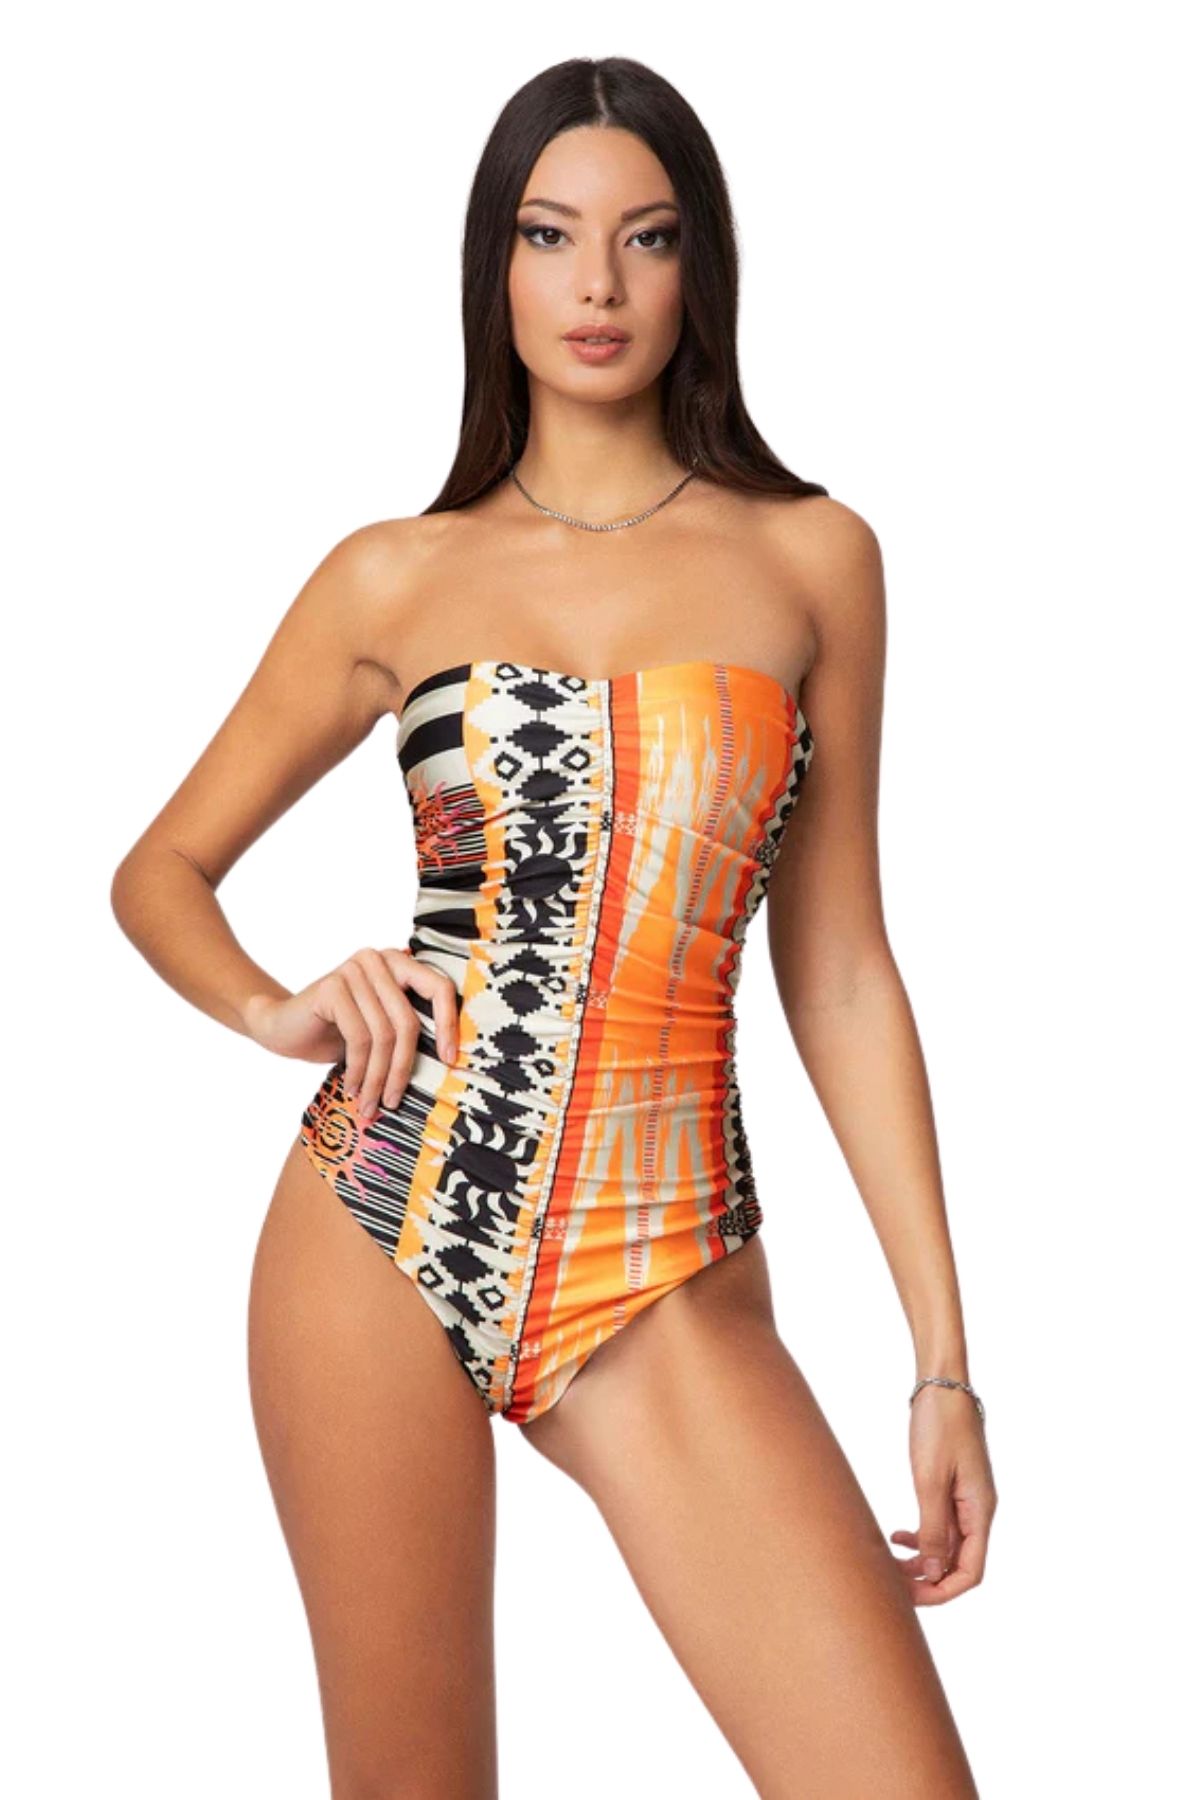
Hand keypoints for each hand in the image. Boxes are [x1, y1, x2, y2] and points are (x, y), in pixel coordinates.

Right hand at [245, 947, 459, 1119]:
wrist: (281, 1027)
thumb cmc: (336, 1032)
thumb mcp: (379, 1030)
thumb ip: (407, 1030)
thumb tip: (449, 1062)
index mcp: (399, 963)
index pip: (439, 988)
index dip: (448, 1025)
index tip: (449, 1060)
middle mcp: (379, 959)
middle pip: (407, 1021)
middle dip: (402, 1069)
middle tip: (393, 1102)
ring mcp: (354, 969)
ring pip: (383, 1035)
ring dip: (378, 1078)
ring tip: (370, 1103)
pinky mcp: (332, 987)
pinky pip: (359, 1038)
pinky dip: (358, 1070)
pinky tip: (352, 1087)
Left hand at [889, 1385, 997, 1605]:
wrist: (942, 1384)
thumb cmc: (939, 1426)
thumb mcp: (930, 1479)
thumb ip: (932, 1528)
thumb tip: (933, 1572)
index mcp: (980, 1511)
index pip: (971, 1572)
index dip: (942, 1590)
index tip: (909, 1595)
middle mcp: (977, 1511)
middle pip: (957, 1564)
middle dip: (926, 1580)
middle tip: (890, 1583)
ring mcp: (965, 1500)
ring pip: (945, 1547)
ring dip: (920, 1560)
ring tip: (888, 1561)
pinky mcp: (951, 1488)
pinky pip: (939, 1526)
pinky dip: (919, 1536)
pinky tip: (896, 1535)